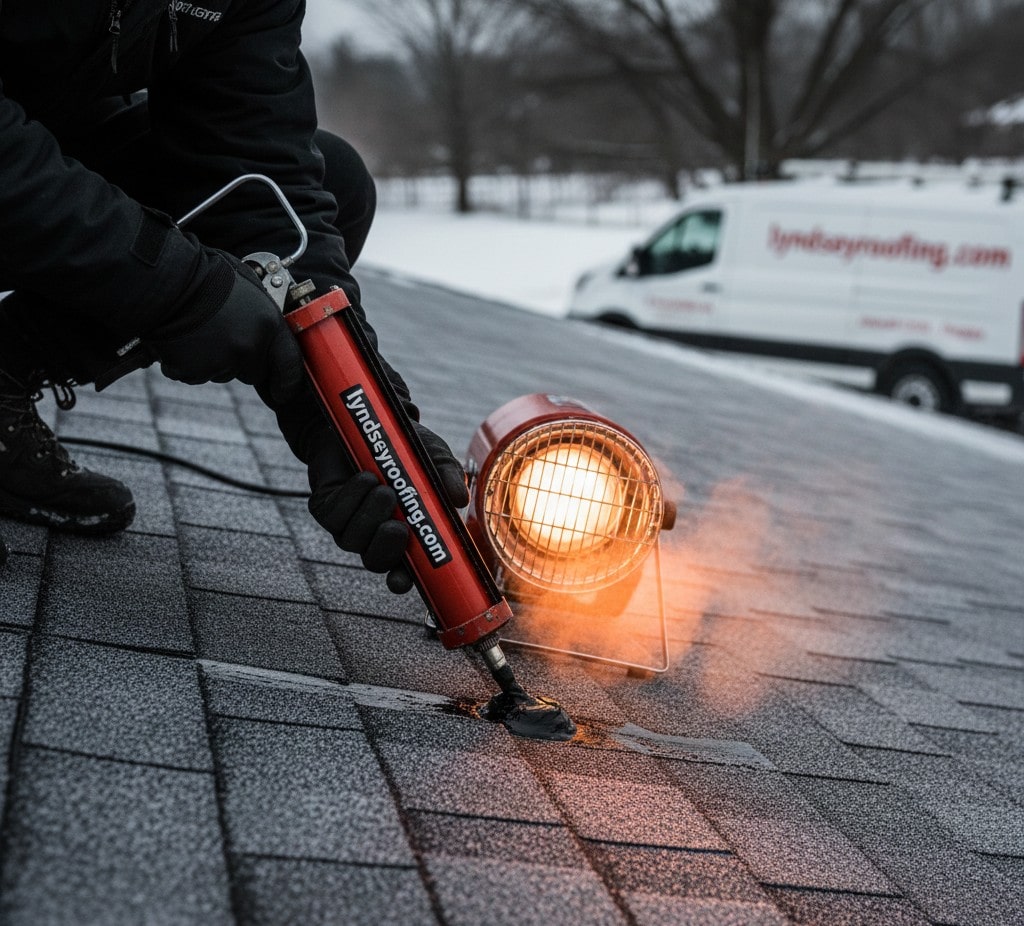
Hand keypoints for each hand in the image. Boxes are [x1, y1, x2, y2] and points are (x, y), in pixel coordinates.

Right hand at [146, 252, 304, 405]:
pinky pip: (192, 376)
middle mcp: (249, 347)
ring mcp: (220, 362)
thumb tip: (268, 336)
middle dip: (241, 363)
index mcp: (268, 325)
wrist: (167, 278)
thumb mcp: (250, 289)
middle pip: (252, 373)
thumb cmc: (208, 276)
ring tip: (198, 333)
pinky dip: (186, 364)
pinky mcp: (193, 371)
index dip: (287, 383)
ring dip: (212, 362)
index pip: (290, 365)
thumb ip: (263, 318)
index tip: (282, 393)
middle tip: (222, 337)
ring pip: (221, 374)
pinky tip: (181, 340)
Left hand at [308, 420, 468, 593]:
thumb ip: (448, 475)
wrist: (365, 423)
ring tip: (383, 488)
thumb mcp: (433, 457)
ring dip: (370, 516)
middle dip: (386, 549)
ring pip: (353, 540)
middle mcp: (374, 535)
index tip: (403, 582)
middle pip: (375, 562)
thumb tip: (460, 499)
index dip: (401, 581)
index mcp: (405, 534)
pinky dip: (352, 498)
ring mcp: (348, 524)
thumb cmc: (404, 447)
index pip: (403, 570)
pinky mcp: (327, 508)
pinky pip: (335, 516)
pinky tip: (365, 478)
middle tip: (398, 527)